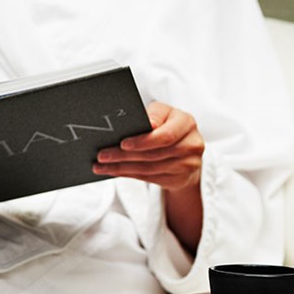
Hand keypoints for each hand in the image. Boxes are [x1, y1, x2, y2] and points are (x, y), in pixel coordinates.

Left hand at [94, 101, 204, 253]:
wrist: (187, 148)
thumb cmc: (168, 125)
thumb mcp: (163, 114)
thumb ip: (151, 116)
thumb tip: (133, 123)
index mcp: (186, 123)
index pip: (164, 136)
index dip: (143, 141)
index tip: (122, 143)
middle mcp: (192, 144)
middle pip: (154, 154)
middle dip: (124, 155)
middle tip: (102, 156)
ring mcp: (188, 165)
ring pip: (149, 169)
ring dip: (122, 168)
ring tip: (101, 165)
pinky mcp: (180, 179)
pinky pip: (150, 178)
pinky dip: (129, 175)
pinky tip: (114, 171)